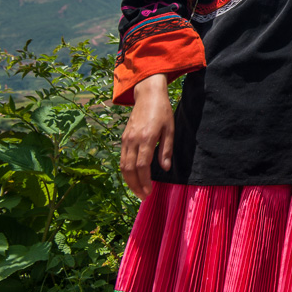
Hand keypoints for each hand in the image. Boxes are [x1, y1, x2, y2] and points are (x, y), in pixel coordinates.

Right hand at [119, 73, 173, 199]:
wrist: (147, 95)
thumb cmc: (162, 111)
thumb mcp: (170, 129)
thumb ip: (166, 149)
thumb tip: (165, 168)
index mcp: (146, 138)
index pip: (142, 166)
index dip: (144, 181)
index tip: (149, 192)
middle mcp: (133, 140)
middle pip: (129, 169)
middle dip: (135, 185)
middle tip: (142, 196)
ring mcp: (126, 139)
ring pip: (123, 165)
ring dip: (129, 181)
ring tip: (137, 190)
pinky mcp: (123, 138)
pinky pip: (122, 158)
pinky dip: (125, 171)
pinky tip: (132, 177)